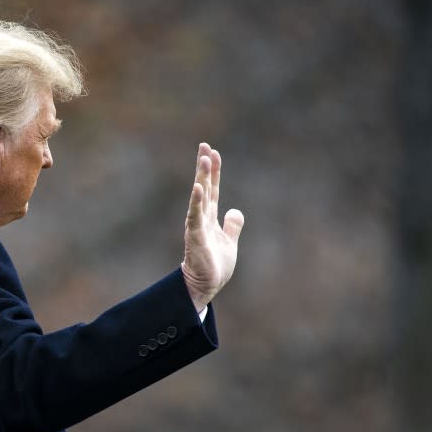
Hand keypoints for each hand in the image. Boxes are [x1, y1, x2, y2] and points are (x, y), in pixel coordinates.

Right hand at [181, 143, 244, 311]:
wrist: (205, 286)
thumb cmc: (214, 267)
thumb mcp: (229, 242)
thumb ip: (232, 226)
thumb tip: (236, 211)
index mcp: (210, 218)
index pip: (212, 189)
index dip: (214, 172)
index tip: (213, 152)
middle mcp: (201, 218)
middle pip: (204, 187)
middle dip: (204, 167)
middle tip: (204, 145)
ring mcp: (197, 226)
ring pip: (199, 197)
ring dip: (202, 177)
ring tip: (204, 160)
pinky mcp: (195, 237)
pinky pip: (195, 215)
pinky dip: (196, 201)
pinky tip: (198, 186)